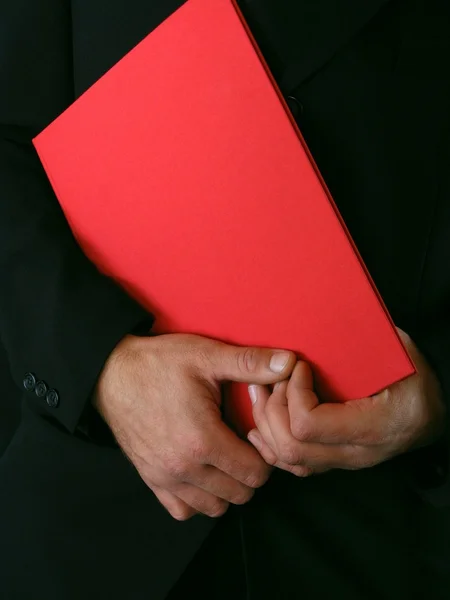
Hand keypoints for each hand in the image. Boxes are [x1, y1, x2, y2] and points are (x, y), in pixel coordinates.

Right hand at [94, 333, 294, 518]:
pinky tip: (202, 471)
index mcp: (203, 440)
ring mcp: (165, 478)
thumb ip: (250, 363)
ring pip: (214, 507)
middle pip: (239, 494)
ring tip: (225, 457)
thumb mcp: (206, 356)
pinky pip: (183, 510)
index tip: (258, 435)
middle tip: (245, 444)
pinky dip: (198, 498)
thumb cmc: (159, 364)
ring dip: (227, 487)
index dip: (265, 455)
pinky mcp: (150, 480)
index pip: (255, 474)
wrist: (110, 374)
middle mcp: (184, 468)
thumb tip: (290, 362)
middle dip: (250, 472)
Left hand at [247, 329, 445, 475]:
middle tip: (272, 379)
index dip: (294, 393)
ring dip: (266, 424)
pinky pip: (295, 465)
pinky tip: (260, 423)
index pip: (309, 424)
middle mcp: (358, 452)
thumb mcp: (398, 350)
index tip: (299, 366)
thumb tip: (329, 312)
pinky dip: (271, 444)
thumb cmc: (417, 377)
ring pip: (289, 459)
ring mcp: (345, 461)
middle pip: (292, 446)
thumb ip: (364, 338)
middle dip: (272, 408)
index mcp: (376, 425)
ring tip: (259, 391)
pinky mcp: (336, 460)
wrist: (434, 411)